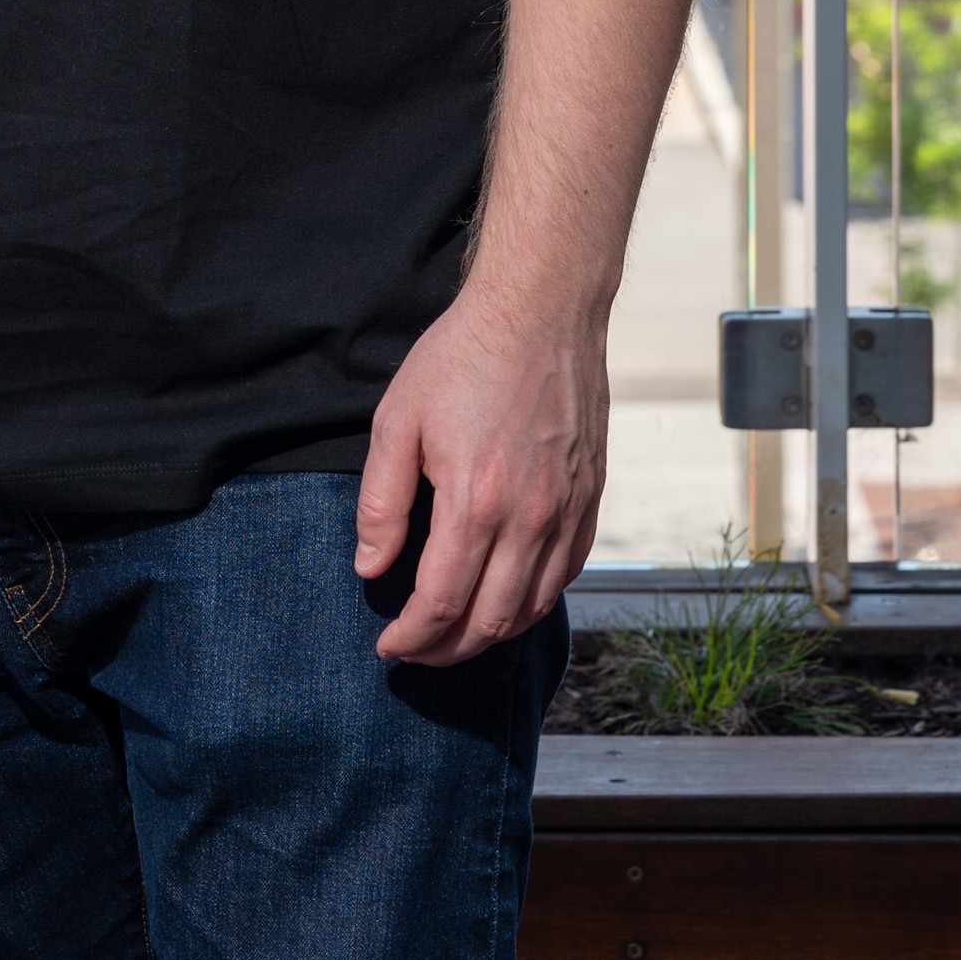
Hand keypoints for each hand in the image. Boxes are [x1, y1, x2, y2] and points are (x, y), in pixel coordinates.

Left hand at [354, 286, 607, 664]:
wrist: (541, 307)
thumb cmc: (463, 356)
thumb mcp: (398, 420)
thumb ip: (381, 502)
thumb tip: (370, 567)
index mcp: (475, 500)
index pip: (441, 602)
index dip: (411, 637)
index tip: (388, 647)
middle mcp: (530, 515)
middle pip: (490, 620)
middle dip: (446, 650)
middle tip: (416, 652)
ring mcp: (568, 508)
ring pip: (533, 605)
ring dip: (491, 635)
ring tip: (456, 635)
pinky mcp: (591, 494)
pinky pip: (567, 571)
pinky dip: (535, 601)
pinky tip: (508, 599)